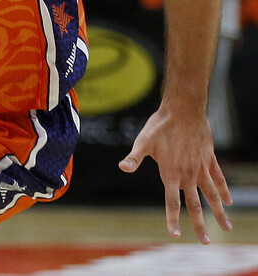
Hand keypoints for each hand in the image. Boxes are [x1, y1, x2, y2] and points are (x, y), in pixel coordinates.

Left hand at [118, 108, 231, 242]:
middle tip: (206, 242)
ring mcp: (201, 168)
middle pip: (196, 205)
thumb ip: (134, 158)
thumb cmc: (160, 125)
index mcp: (171, 173)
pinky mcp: (210, 159)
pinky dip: (224, 191)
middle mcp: (188, 174)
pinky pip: (219, 179)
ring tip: (227, 228)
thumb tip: (122, 167)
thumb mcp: (142, 142)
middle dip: (200, 225)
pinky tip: (229, 202)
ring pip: (213, 195)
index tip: (176, 235)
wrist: (183, 109)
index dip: (173, 219)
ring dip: (220, 212)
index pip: (172, 202)